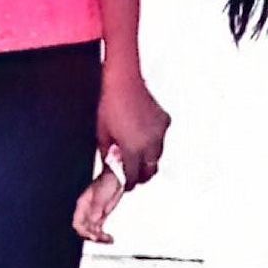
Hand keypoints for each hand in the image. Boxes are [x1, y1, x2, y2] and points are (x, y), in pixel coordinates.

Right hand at [73, 167, 123, 243]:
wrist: (116, 178)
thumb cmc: (106, 182)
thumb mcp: (101, 195)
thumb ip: (97, 208)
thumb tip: (94, 219)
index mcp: (82, 205)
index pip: (77, 222)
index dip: (83, 231)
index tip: (92, 236)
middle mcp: (86, 212)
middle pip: (83, 229)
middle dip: (91, 236)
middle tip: (100, 239)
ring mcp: (92, 215)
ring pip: (91, 231)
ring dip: (99, 237)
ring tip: (108, 239)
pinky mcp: (100, 218)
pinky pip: (99, 230)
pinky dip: (104, 236)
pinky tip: (110, 239)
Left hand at [97, 70, 169, 186]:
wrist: (123, 82)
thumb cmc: (110, 104)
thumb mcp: (102, 134)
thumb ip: (107, 155)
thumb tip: (110, 167)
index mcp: (133, 149)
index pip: (134, 176)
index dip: (130, 183)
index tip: (127, 185)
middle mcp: (150, 143)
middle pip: (151, 170)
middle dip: (142, 175)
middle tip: (134, 175)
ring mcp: (160, 132)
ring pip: (158, 155)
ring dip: (149, 159)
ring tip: (138, 154)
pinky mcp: (164, 121)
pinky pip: (161, 138)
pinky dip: (154, 141)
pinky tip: (143, 135)